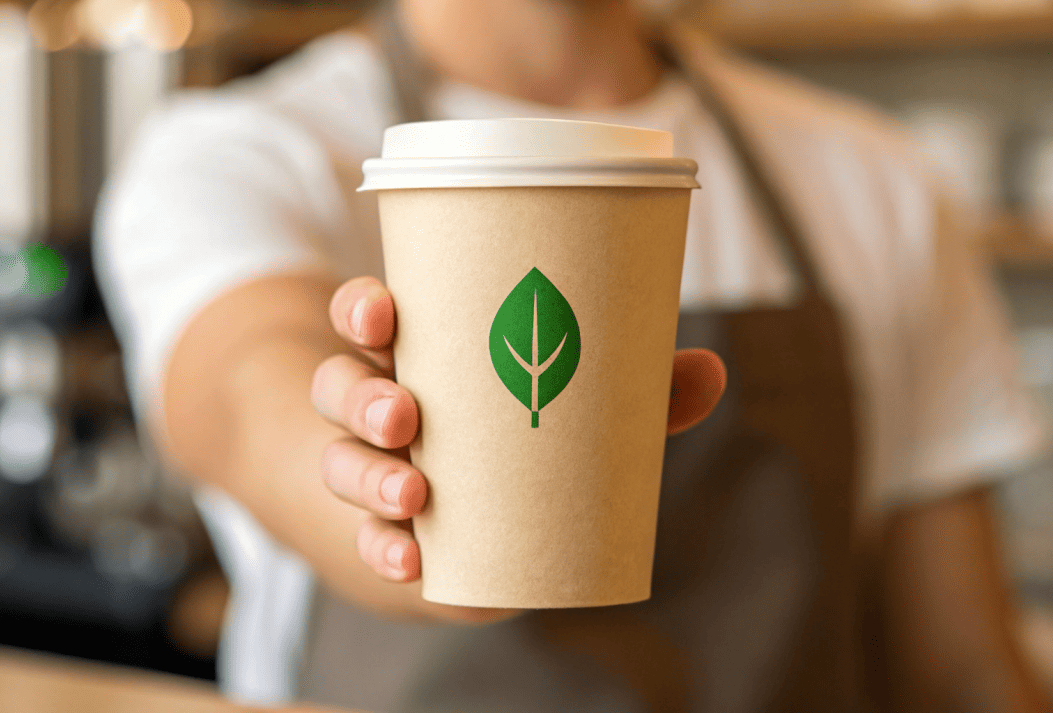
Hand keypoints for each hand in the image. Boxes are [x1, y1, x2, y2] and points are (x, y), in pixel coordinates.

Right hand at [312, 277, 726, 588]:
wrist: (461, 533)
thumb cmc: (521, 442)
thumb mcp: (569, 407)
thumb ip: (636, 394)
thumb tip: (712, 370)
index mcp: (416, 356)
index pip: (366, 316)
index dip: (363, 308)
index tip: (384, 312)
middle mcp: (378, 409)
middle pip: (341, 386)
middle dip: (366, 397)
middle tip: (404, 414)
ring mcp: (370, 474)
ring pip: (341, 462)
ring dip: (368, 473)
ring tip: (413, 491)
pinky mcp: (384, 536)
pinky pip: (367, 539)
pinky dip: (384, 548)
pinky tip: (411, 557)